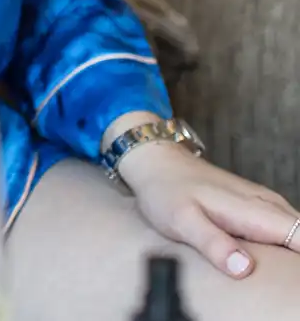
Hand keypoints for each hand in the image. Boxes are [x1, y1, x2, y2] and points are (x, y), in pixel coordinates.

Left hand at [120, 141, 299, 277]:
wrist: (158, 163)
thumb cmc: (167, 191)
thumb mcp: (182, 221)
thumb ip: (214, 244)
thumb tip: (245, 269)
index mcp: (257, 212)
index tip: (291, 277)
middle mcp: (269, 206)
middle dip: (298, 263)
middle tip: (284, 280)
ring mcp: (267, 205)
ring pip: (299, 233)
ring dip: (294, 254)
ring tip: (281, 274)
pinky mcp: (260, 208)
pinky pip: (289, 229)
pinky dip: (289, 245)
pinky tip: (275, 260)